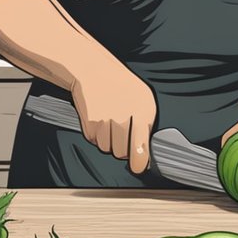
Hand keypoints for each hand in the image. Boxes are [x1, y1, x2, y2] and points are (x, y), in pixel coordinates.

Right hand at [71, 59, 156, 173]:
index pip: (142, 147)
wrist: (92, 69)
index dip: (139, 162)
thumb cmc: (119, 85)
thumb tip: (145, 152)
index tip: (137, 167)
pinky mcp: (90, 122)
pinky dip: (94, 134)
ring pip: (107, 149)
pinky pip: (93, 141)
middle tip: (119, 132)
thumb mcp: (142, 98)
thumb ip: (146, 123)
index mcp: (144, 110)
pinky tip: (98, 117)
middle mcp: (126, 116)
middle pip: (123, 153)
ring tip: (108, 120)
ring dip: (107, 141)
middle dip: (121, 148)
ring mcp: (107, 120)